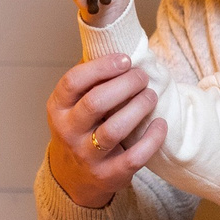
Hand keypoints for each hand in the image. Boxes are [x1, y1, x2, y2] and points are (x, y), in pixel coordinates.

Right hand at [44, 54, 165, 209]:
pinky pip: (134, 157)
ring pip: (114, 129)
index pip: (73, 81)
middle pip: (96, 102)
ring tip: (151, 96)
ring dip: (138, 107)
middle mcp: (68, 132)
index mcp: (58, 108)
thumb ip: (88, 79)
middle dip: (126, 84)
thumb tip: (114, 42)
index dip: (101, 67)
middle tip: (143, 77)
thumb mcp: (72, 104)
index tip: (125, 60)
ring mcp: (86, 156)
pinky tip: (160, 124)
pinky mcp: (108, 175)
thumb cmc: (80, 129)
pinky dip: (151, 139)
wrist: (74, 177)